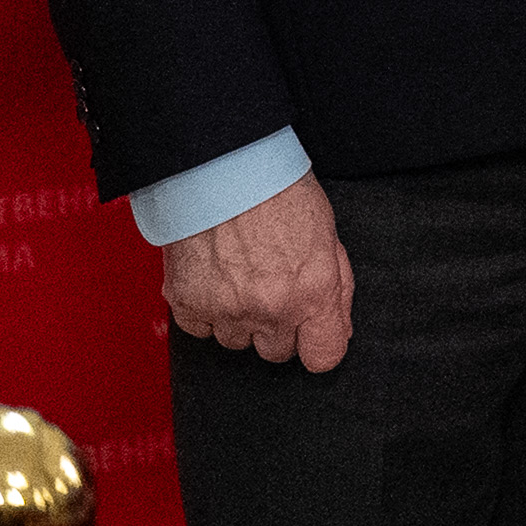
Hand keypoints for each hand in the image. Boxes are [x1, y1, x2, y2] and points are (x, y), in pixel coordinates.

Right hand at [162, 173, 352, 370]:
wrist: (224, 168)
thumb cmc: (279, 191)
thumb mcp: (328, 236)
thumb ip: (336, 289)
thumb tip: (337, 328)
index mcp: (313, 292)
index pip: (323, 357)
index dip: (319, 344)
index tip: (314, 332)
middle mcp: (270, 308)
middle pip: (277, 352)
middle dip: (279, 326)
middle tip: (274, 286)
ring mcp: (226, 310)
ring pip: (236, 342)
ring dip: (241, 318)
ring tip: (243, 274)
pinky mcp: (188, 305)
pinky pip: (201, 329)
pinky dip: (207, 310)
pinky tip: (216, 277)